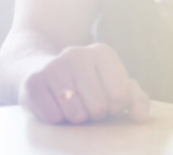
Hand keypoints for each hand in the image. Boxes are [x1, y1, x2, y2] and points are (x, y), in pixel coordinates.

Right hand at [19, 43, 149, 124]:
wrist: (42, 70)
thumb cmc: (88, 82)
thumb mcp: (114, 84)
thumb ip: (135, 98)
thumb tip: (140, 118)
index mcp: (103, 53)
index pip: (121, 95)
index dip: (115, 107)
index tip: (107, 99)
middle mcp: (77, 54)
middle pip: (98, 107)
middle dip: (95, 113)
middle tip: (87, 103)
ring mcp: (53, 67)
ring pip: (76, 115)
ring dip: (76, 118)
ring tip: (72, 105)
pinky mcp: (32, 83)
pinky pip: (53, 118)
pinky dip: (57, 120)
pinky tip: (55, 105)